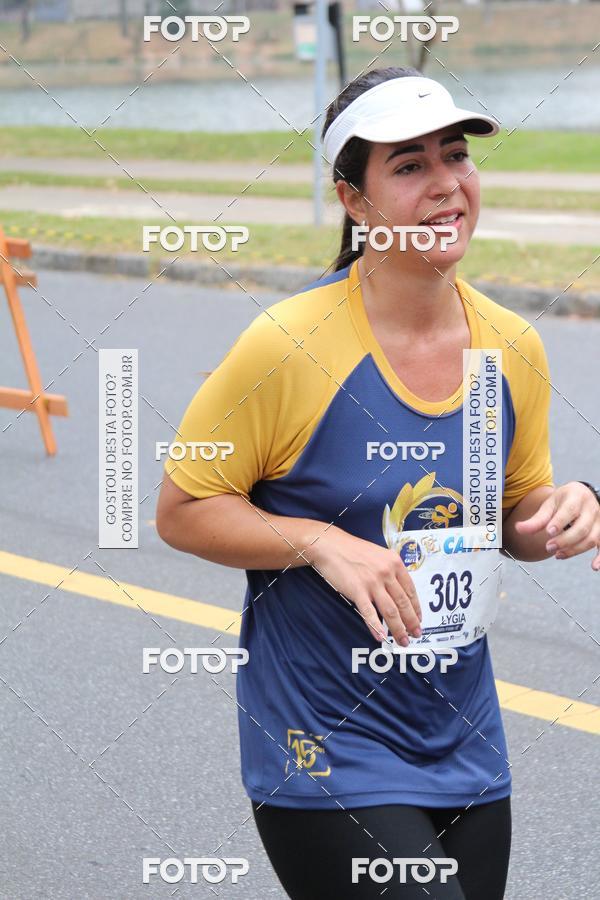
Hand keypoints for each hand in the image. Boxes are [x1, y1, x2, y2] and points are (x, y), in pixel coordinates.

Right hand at [309, 525, 421, 644]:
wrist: (330, 546)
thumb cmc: (352, 550)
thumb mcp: (378, 555)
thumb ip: (390, 570)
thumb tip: (397, 590)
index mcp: (394, 563)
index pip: (411, 591)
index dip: (416, 608)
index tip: (419, 620)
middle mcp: (386, 573)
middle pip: (403, 603)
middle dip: (412, 623)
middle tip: (416, 635)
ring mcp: (372, 582)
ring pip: (391, 611)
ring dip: (398, 629)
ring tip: (402, 640)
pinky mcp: (357, 590)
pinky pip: (369, 613)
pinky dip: (376, 627)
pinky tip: (381, 637)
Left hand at [514, 482, 599, 570]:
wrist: (582, 495)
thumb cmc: (565, 500)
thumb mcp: (550, 505)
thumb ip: (536, 520)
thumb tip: (518, 529)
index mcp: (576, 497)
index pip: (570, 510)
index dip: (559, 522)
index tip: (549, 532)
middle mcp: (591, 509)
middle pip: (582, 528)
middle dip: (564, 540)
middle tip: (548, 547)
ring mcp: (599, 521)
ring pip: (592, 539)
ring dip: (575, 550)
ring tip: (558, 554)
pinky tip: (594, 567)